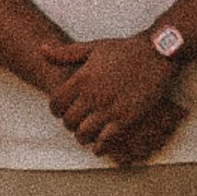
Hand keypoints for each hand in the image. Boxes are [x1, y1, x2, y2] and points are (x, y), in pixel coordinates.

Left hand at [46, 33, 180, 158]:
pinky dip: (99, 147)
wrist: (155, 54)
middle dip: (69, 124)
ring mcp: (109, 108)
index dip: (56, 110)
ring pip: (83, 133)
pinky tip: (99, 147)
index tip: (62, 111)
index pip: (56, 103)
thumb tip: (41, 50)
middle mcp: (93, 94)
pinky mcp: (126, 118)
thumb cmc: (123, 50)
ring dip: (82, 137)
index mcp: (82, 77)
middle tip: (75, 124)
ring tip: (86, 135)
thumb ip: (65, 53)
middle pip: (68, 121)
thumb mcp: (92, 47)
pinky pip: (105, 140)